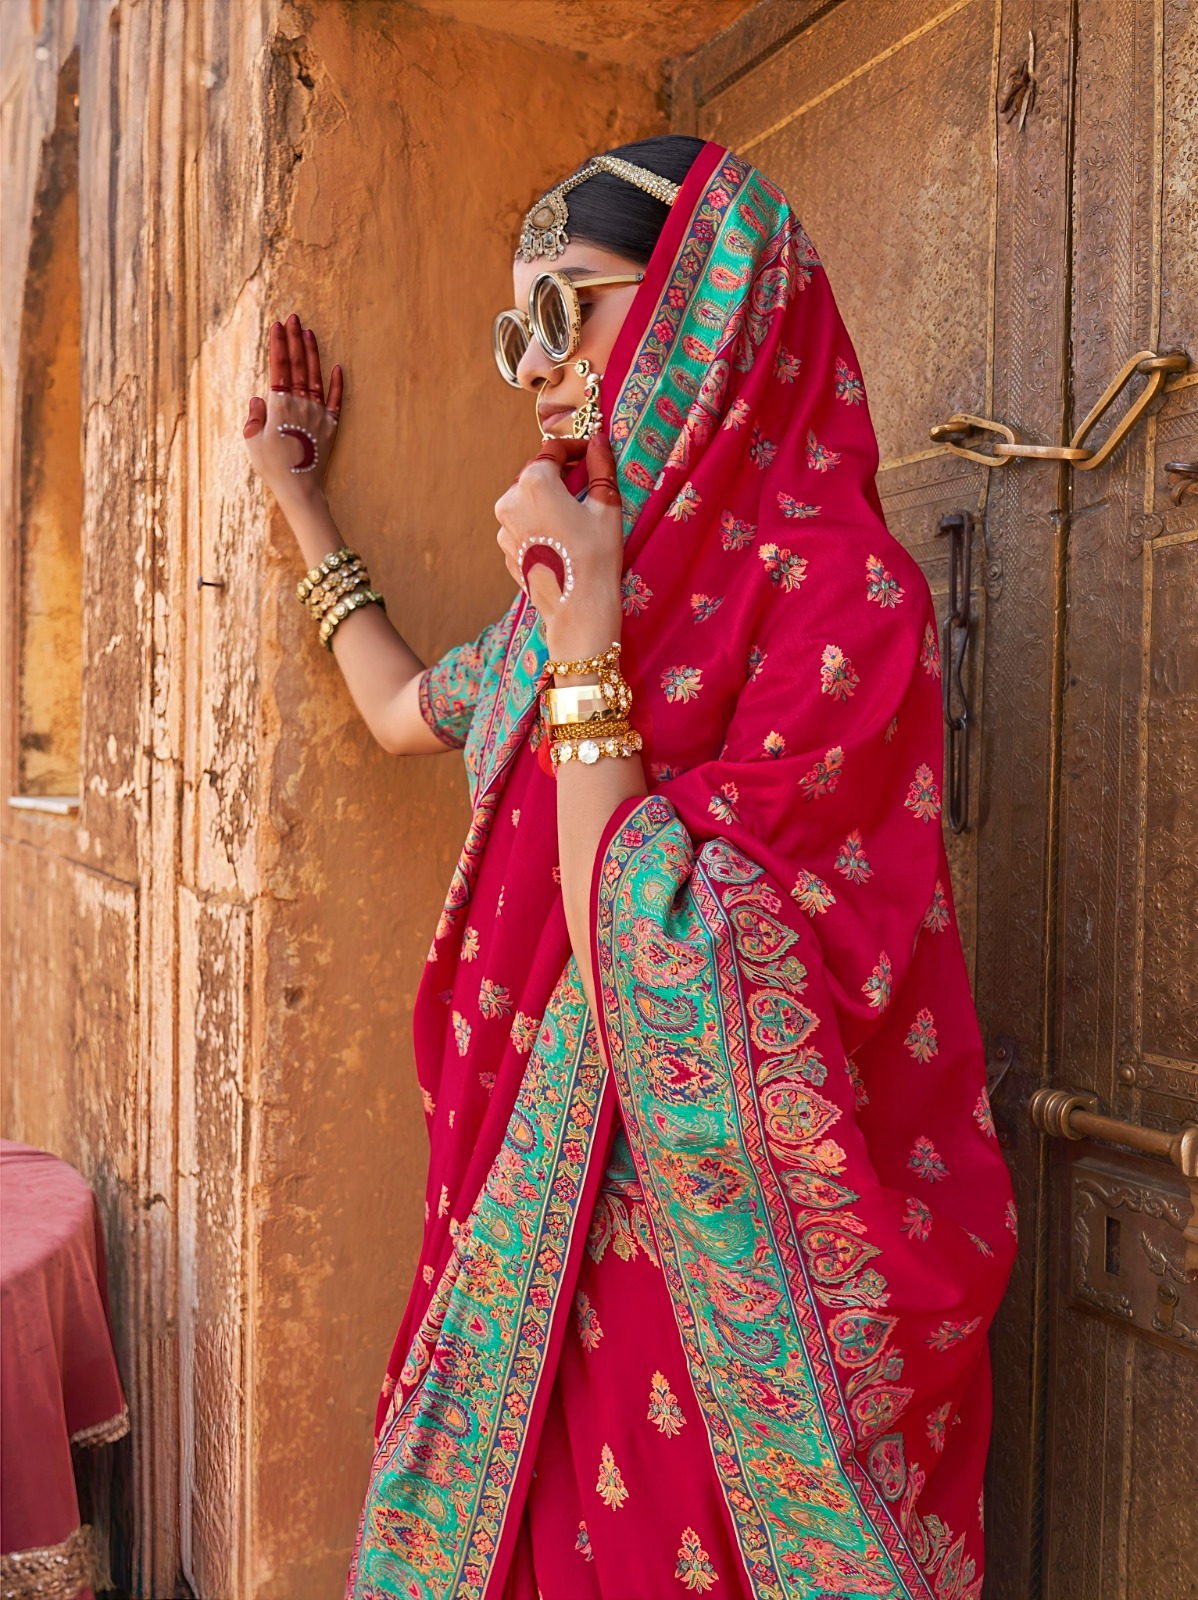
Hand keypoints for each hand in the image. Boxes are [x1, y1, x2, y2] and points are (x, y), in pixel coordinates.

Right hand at [243, 314, 342, 504]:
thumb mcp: (252, 441)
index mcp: (280, 405)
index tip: (277, 326)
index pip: (279, 367)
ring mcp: (318, 414)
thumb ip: (255, 416)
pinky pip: (336, 400)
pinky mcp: (331, 426)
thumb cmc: (272, 466)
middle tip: (294, 318)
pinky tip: (338, 367)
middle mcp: (301, 404)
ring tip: (309, 333)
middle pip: (298, 365)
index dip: (278, 345)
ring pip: (316, 377)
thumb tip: (260, 398)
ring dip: (312, 353)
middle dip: (295, 339)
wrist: (299, 487)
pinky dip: (338, 383)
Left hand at [494, 432, 624, 663]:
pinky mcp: (506, 551)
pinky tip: (563, 540)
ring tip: (577, 517)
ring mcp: (503, 529)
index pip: (553, 450)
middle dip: (562, 475)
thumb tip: (599, 441)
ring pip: (528, 502)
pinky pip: (523, 526)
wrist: (578, 609)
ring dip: (550, 501)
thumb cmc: (595, 556)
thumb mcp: (606, 506)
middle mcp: (510, 501)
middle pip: (537, 475)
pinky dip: (541, 524)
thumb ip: (600, 467)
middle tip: (588, 486)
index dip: (576, 448)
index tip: (592, 454)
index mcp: (534, 482)